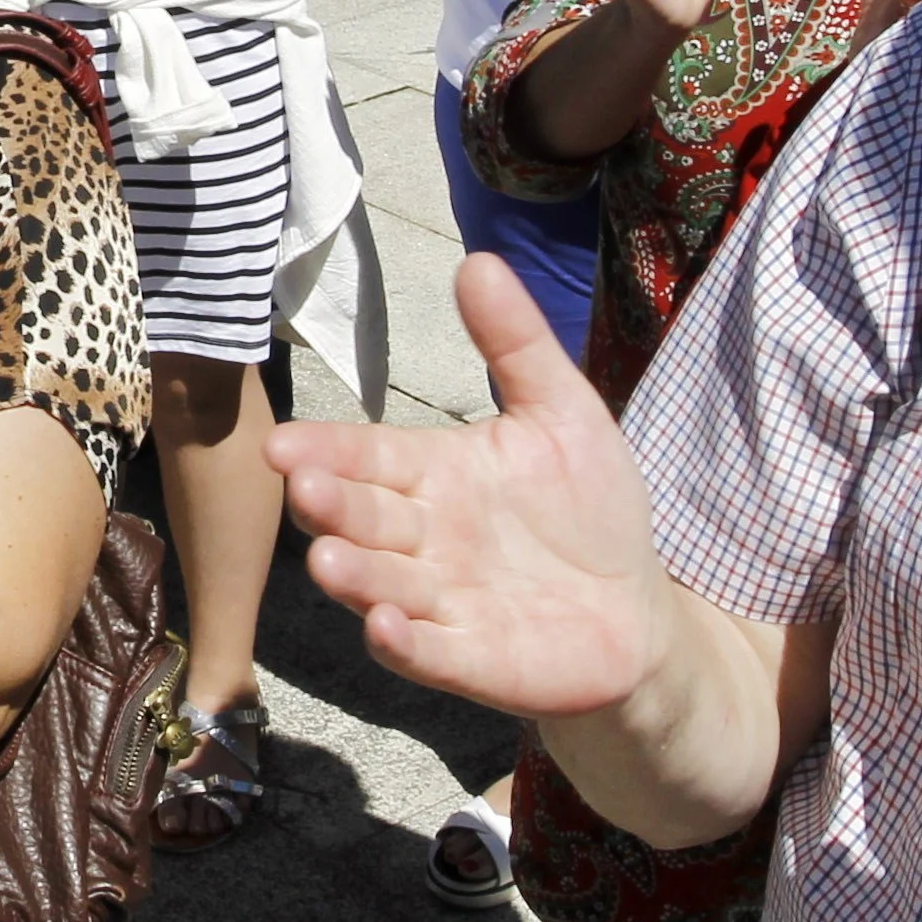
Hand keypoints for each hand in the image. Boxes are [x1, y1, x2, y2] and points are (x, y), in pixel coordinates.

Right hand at [283, 255, 678, 715]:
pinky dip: (401, 643)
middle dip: (331, 504)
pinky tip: (384, 629)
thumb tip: (477, 261)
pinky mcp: (470, 660)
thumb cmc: (589, 508)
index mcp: (433, 474)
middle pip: (363, 518)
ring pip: (382, 585)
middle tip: (303, 486)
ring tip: (328, 560)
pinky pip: (426, 652)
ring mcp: (440, 603)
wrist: (638, 609)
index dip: (326, 450)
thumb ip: (515, 344)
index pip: (367, 456)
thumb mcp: (563, 412)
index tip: (282, 442)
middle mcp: (423, 538)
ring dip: (353, 575)